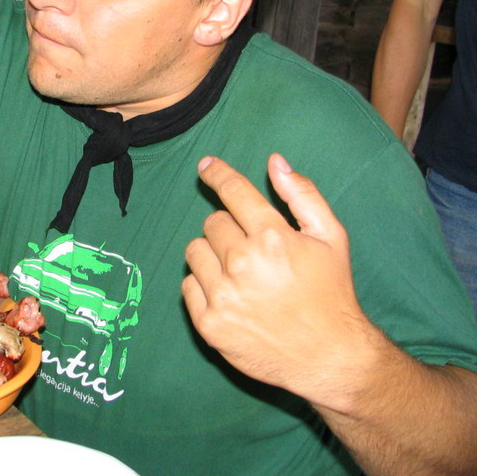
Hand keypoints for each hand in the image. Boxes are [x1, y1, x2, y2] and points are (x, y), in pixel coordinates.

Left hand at [182, 153, 374, 404]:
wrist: (329, 357)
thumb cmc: (331, 293)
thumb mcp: (331, 238)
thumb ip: (302, 195)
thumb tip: (274, 161)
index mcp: (272, 237)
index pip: (232, 192)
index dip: (217, 173)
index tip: (206, 165)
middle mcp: (243, 263)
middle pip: (212, 222)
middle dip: (229, 229)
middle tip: (251, 248)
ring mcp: (223, 295)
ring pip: (194, 251)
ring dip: (212, 256)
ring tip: (239, 273)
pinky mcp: (209, 323)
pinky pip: (188, 285)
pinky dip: (203, 286)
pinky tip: (230, 295)